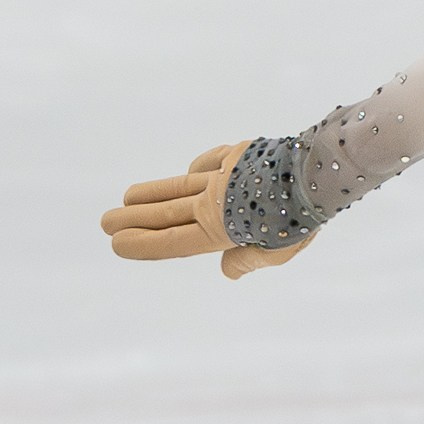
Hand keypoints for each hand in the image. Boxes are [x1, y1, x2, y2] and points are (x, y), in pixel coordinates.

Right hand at [100, 142, 314, 281]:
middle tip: (105, 222)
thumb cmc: (302, 218)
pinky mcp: (235, 153)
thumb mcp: (278, 252)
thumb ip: (248, 261)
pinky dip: (197, 171)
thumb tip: (227, 270)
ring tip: (126, 198)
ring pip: (177, 186)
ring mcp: (222, 175)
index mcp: (221, 230)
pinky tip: (190, 176)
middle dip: (133, 220)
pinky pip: (209, 164)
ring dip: (150, 193)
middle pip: (164, 214)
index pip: (171, 242)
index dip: (142, 244)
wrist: (318, 171)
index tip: (117, 244)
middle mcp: (213, 201)